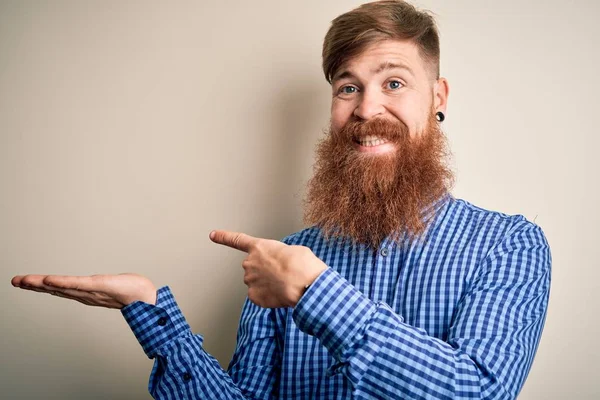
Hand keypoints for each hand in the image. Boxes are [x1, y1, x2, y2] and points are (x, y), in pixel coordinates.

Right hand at [11, 273, 156, 308]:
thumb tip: (89, 285)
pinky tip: (50, 281)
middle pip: (55, 289)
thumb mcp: (108, 286)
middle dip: (34, 285)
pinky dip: (63, 283)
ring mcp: (90, 291)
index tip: (22, 282)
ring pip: (62, 287)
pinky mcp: (99, 286)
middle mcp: (84, 294)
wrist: (147, 298)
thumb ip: (97, 286)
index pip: (59, 289)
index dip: (41, 286)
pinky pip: (78, 284)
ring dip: (43, 284)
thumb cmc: (129, 291)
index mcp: (85, 293)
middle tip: (15, 281)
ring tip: (25, 280)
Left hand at [210, 230, 326, 307]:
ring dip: (268, 284)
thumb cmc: (301, 264)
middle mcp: (250, 263)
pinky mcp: (254, 296)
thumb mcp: (293, 249)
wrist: (302, 282)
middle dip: (265, 271)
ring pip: (257, 283)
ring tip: (284, 284)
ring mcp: (250, 280)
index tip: (213, 235)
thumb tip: (283, 265)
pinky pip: (260, 297)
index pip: (237, 240)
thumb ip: (280, 255)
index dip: (224, 237)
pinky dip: (268, 297)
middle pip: (254, 268)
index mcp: (259, 247)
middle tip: (282, 273)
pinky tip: (280, 294)